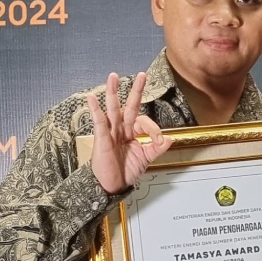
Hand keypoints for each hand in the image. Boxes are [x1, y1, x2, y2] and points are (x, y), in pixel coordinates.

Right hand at [86, 72, 171, 192]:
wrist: (112, 185)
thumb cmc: (125, 171)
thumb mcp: (145, 159)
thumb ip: (156, 148)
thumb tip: (169, 138)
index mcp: (132, 132)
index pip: (144, 121)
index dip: (154, 129)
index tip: (158, 140)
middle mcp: (122, 129)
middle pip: (129, 106)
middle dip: (136, 90)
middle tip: (142, 75)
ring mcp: (111, 132)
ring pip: (113, 109)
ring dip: (113, 92)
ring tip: (113, 77)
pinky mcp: (101, 138)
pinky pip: (99, 121)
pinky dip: (95, 109)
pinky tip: (92, 98)